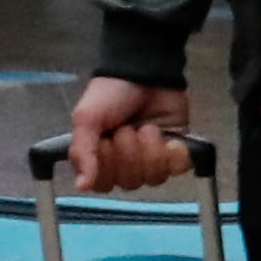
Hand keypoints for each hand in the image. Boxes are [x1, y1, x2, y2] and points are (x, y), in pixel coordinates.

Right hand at [67, 78, 192, 191]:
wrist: (144, 73)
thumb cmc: (110, 96)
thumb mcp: (87, 120)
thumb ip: (82, 153)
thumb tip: (82, 186)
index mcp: (100, 161)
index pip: (104, 184)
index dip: (107, 165)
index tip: (104, 141)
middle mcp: (125, 165)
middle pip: (131, 182)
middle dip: (129, 151)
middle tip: (126, 128)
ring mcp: (152, 160)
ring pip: (154, 177)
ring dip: (150, 148)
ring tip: (147, 127)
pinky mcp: (176, 152)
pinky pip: (178, 169)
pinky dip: (175, 154)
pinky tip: (171, 140)